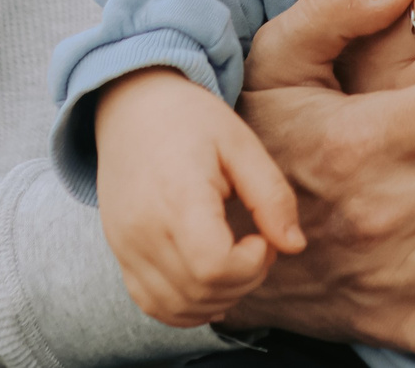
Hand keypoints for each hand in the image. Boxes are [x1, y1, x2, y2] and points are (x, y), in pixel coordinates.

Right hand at [92, 67, 302, 328]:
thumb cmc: (191, 120)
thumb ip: (271, 196)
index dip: (250, 264)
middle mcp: (143, 230)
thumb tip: (294, 246)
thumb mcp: (241, 143)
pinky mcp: (120, 254)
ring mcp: (126, 246)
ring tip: (236, 260)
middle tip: (257, 244)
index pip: (213, 266)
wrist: (131, 107)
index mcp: (177, 197)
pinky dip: (186, 307)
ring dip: (218, 298)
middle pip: (199, 291)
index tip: (261, 236)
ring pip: (176, 307)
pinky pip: (152, 304)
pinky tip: (210, 283)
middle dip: (243, 281)